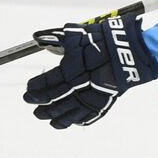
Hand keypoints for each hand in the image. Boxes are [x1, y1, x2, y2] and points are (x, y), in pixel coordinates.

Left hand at [23, 15, 157, 128]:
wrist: (129, 49)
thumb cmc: (101, 38)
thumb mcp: (75, 34)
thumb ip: (54, 38)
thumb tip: (36, 37)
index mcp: (69, 70)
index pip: (47, 82)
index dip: (36, 87)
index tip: (28, 89)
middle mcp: (78, 86)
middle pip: (55, 100)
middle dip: (41, 104)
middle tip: (31, 105)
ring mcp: (91, 97)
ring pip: (68, 112)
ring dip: (55, 116)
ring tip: (45, 118)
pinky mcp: (104, 103)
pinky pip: (87, 116)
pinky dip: (75, 121)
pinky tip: (67, 123)